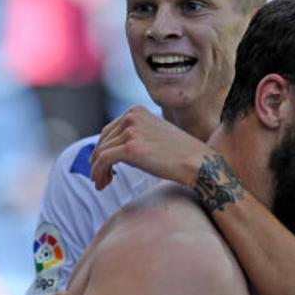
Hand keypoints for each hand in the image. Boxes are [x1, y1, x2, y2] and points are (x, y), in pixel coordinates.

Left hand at [90, 106, 214, 189]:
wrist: (197, 162)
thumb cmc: (180, 152)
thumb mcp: (154, 135)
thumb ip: (135, 135)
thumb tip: (115, 151)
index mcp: (136, 111)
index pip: (109, 130)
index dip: (102, 149)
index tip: (101, 164)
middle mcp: (131, 116)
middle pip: (103, 141)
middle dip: (97, 160)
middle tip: (98, 177)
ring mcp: (130, 131)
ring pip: (101, 152)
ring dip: (97, 170)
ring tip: (101, 183)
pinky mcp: (130, 148)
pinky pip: (103, 160)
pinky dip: (99, 173)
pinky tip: (103, 184)